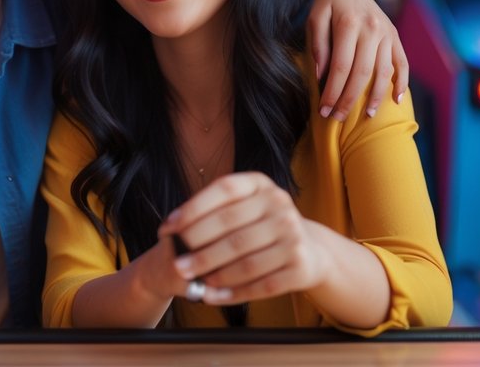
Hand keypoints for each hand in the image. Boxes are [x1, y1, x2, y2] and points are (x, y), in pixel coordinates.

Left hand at [158, 172, 327, 304]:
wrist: (311, 250)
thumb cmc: (263, 226)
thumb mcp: (245, 207)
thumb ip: (212, 213)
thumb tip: (171, 229)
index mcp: (261, 184)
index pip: (224, 189)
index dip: (193, 208)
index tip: (168, 227)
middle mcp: (280, 204)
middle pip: (231, 227)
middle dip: (198, 247)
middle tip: (176, 263)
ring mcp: (293, 235)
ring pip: (245, 259)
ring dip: (214, 272)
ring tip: (193, 279)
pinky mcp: (301, 266)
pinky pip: (261, 284)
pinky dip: (233, 293)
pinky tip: (212, 296)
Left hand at [305, 0, 407, 119]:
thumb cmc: (324, 3)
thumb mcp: (314, 19)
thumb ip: (318, 45)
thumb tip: (322, 75)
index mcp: (348, 23)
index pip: (341, 67)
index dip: (332, 91)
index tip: (323, 109)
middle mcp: (372, 28)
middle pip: (362, 73)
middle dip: (350, 99)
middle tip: (337, 118)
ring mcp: (386, 32)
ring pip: (384, 71)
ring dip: (376, 97)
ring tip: (366, 116)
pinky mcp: (395, 35)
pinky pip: (402, 62)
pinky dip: (402, 82)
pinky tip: (396, 99)